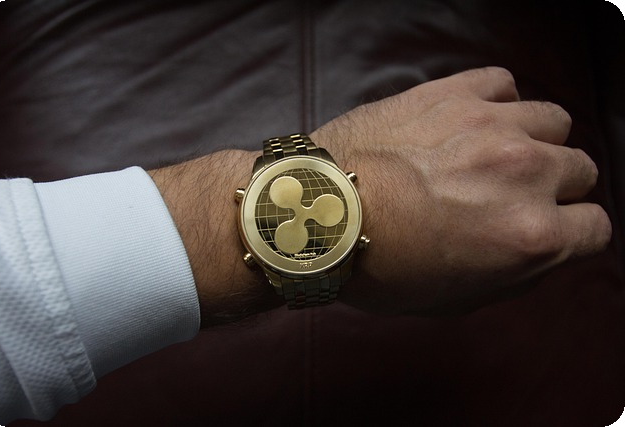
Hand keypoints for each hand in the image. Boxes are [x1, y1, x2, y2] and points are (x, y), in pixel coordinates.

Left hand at [311, 67, 611, 313]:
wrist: (318, 214)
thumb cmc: (377, 267)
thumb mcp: (455, 301)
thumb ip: (515, 274)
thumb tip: (543, 248)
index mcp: (531, 236)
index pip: (595, 228)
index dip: (571, 232)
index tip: (547, 228)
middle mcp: (525, 175)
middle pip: (579, 170)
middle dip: (553, 188)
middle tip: (508, 195)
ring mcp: (492, 127)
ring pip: (553, 121)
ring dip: (533, 139)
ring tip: (492, 154)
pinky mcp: (454, 93)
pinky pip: (503, 83)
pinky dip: (496, 101)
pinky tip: (470, 122)